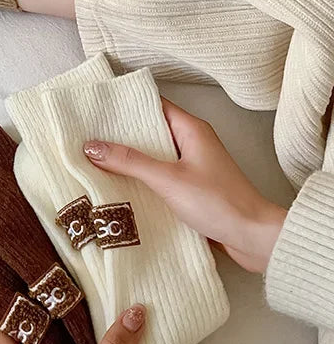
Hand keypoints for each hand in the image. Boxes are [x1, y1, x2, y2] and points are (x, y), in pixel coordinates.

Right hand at [83, 98, 286, 272]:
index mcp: (191, 129)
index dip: (126, 104)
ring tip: (95, 159)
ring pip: (153, 156)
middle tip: (89, 135)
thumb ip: (130, 162)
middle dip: (121, 134)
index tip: (97, 107)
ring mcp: (191, 167)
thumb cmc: (218, 202)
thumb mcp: (168, 179)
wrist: (254, 239)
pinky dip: (140, 179)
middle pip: (150, 131)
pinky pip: (158, 177)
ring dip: (129, 159)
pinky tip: (118, 185)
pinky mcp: (190, 188)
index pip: (154, 105)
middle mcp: (191, 143)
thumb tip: (92, 146)